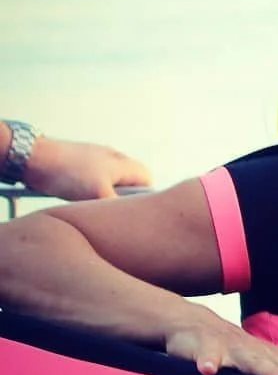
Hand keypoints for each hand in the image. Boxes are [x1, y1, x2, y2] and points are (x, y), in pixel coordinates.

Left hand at [24, 137, 151, 200]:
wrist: (32, 156)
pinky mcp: (78, 160)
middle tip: (107, 209)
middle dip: (121, 198)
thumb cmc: (68, 173)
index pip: (148, 181)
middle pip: (129, 182)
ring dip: (103, 195)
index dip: (143, 197)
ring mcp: (95, 157)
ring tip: (88, 203)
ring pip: (110, 181)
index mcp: (124, 163)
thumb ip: (120, 206)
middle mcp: (113, 157)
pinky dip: (87, 190)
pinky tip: (73, 195)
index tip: (130, 211)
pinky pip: (92, 179)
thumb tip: (132, 218)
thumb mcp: (99, 194)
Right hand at [165, 311, 277, 374]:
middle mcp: (258, 353)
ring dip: (269, 372)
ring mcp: (233, 350)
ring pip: (253, 362)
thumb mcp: (260, 365)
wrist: (192, 324)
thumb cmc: (234, 352)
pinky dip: (207, 362)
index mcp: (273, 360)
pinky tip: (208, 371)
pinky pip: (206, 357)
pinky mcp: (204, 348)